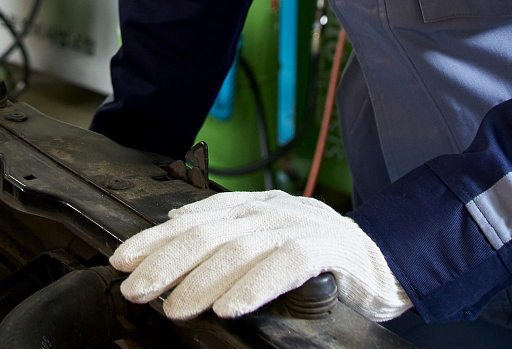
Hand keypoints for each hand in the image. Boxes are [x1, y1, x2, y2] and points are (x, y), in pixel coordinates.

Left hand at [109, 189, 410, 321]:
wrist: (390, 262)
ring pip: (240, 247)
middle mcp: (272, 208)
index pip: (193, 219)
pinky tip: (229, 306)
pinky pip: (285, 263)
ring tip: (175, 307)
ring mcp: (300, 224)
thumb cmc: (324, 259)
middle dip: (165, 260)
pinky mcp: (329, 248)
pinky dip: (253, 286)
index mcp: (254, 205)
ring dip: (201, 280)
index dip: (155, 240)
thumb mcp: (269, 240)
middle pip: (207, 231)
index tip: (121, 260)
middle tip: (135, 287)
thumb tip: (177, 224)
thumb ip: (229, 231)